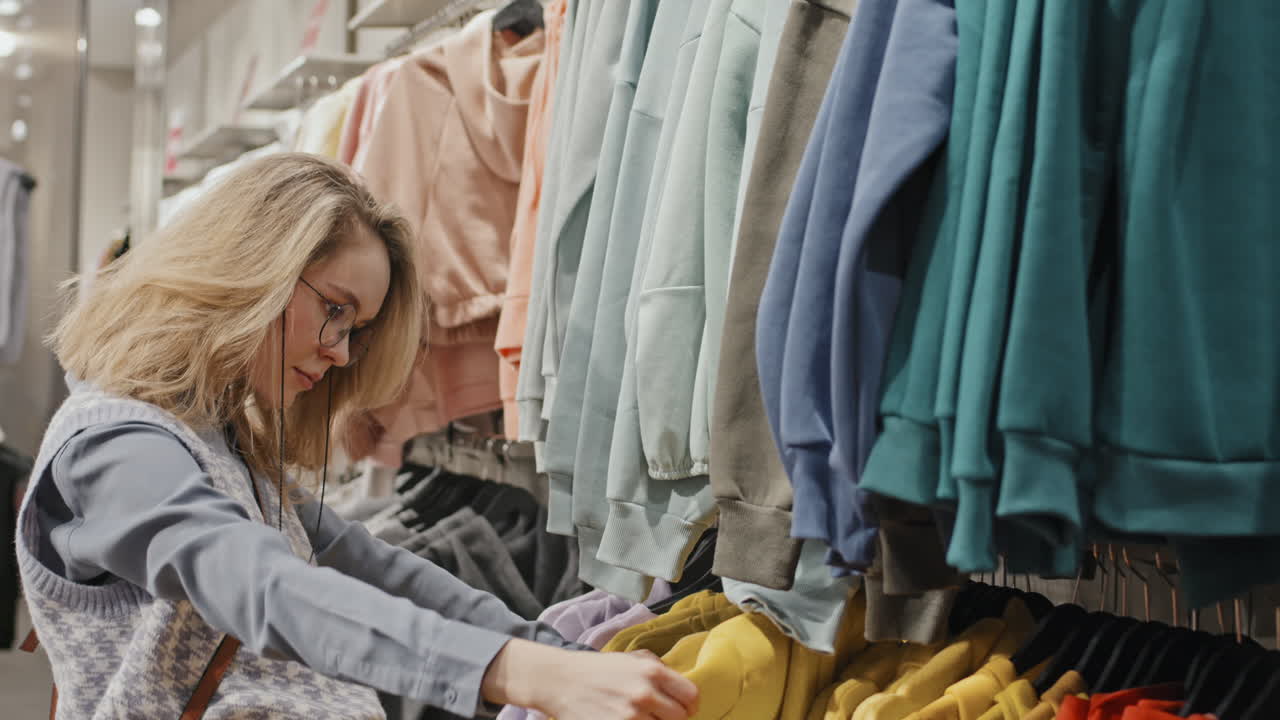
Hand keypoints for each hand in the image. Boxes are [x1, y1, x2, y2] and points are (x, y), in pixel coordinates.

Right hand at [482, 640, 698, 719]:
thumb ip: (659, 668)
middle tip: (659, 714)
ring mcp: (630, 717)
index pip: (691, 696)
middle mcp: (644, 694)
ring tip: (639, 717)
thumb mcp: (631, 657)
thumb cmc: (598, 669)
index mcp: (651, 672)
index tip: (683, 707)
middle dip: (672, 717)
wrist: (561, 680)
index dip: (689, 704)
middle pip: (680, 718)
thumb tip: (682, 687)